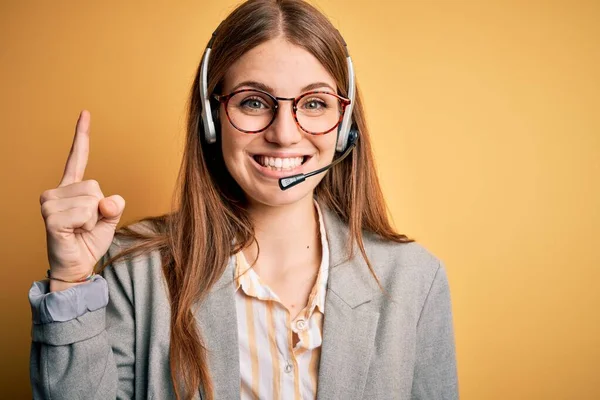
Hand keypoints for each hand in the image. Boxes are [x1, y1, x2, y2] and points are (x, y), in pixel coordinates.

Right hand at [40, 110, 124, 289]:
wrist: (77, 266)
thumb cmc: (90, 241)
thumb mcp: (109, 220)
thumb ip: (113, 206)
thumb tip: (108, 202)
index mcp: (71, 188)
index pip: (77, 158)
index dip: (82, 136)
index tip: (85, 113)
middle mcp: (57, 191)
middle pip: (95, 185)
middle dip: (100, 208)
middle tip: (88, 224)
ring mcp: (50, 203)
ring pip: (92, 199)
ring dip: (94, 219)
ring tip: (80, 229)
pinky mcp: (51, 217)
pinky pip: (85, 212)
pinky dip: (89, 225)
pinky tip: (75, 232)